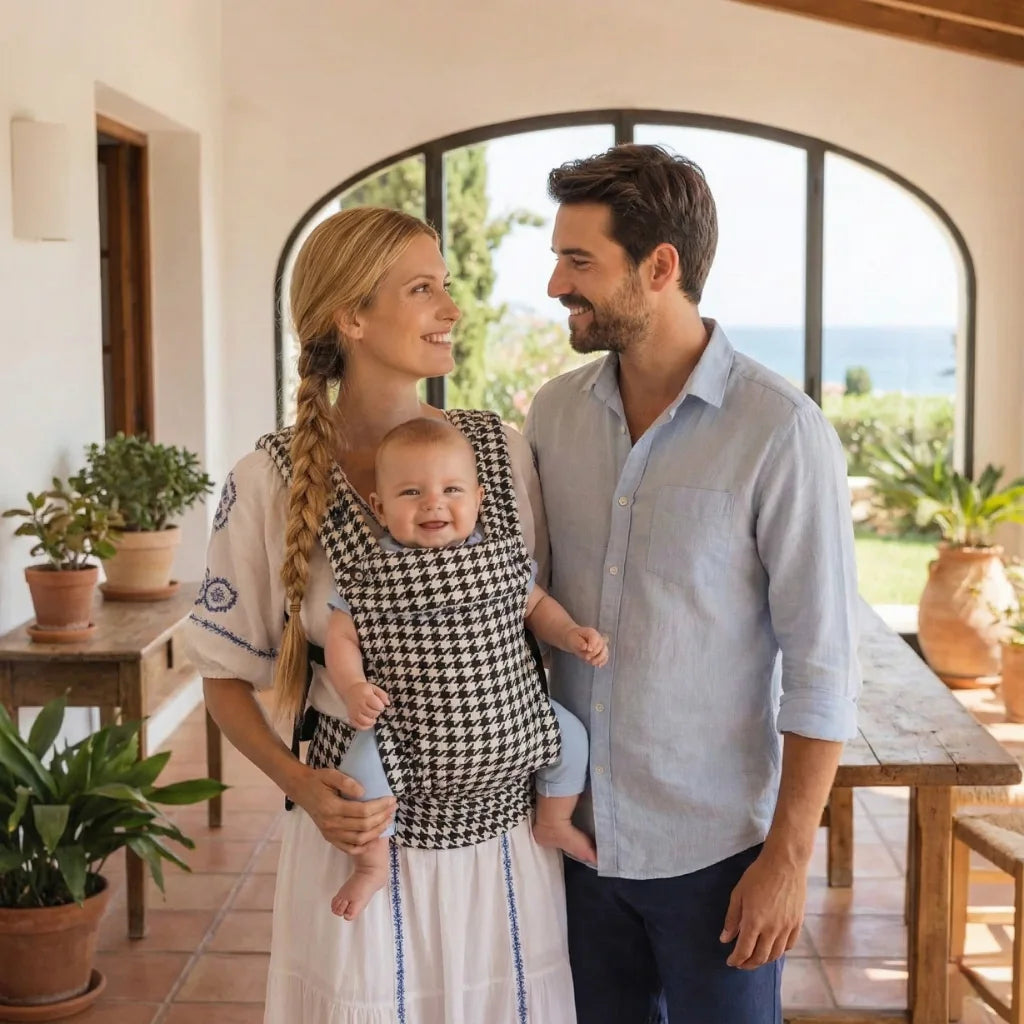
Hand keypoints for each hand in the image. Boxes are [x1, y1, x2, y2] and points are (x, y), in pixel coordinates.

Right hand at [290, 765, 395, 855]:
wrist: (301, 790)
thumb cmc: (318, 780)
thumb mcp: (330, 774)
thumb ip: (347, 782)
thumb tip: (364, 792)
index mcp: (332, 807)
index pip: (363, 811)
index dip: (380, 806)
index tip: (392, 799)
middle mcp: (331, 824)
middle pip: (364, 826)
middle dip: (382, 817)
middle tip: (394, 808)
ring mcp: (330, 833)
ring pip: (359, 839)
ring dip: (377, 831)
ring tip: (388, 820)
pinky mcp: (330, 838)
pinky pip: (349, 848)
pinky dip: (364, 846)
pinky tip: (375, 838)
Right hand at [342, 679, 390, 728]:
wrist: (350, 690)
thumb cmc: (364, 689)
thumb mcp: (374, 688)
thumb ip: (383, 695)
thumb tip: (388, 703)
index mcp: (366, 696)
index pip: (378, 706)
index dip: (381, 706)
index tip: (379, 704)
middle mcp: (359, 705)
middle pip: (373, 714)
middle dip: (377, 712)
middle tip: (375, 708)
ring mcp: (354, 713)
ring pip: (366, 722)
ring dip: (372, 720)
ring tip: (372, 716)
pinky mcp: (351, 718)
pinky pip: (359, 727)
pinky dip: (366, 727)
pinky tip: (369, 722)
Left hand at [566, 626, 608, 666]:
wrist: (574, 640)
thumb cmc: (573, 638)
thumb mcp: (573, 639)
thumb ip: (579, 643)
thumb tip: (585, 647)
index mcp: (591, 632)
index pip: (595, 637)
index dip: (593, 644)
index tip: (588, 650)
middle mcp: (598, 638)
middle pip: (601, 645)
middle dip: (594, 653)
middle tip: (586, 657)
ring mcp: (601, 645)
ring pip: (605, 651)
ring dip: (599, 659)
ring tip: (592, 663)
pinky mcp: (601, 652)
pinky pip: (605, 656)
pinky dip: (603, 661)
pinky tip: (598, 665)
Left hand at [720, 849, 805, 968]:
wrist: (785, 863)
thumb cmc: (758, 875)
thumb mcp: (738, 894)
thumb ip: (732, 919)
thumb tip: (725, 939)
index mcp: (754, 922)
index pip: (744, 951)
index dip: (736, 960)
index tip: (730, 961)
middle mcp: (772, 929)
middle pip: (760, 957)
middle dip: (748, 964)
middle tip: (740, 963)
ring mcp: (786, 928)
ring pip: (775, 955)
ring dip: (763, 960)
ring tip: (754, 958)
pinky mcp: (797, 923)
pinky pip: (789, 946)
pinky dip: (779, 952)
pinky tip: (772, 948)